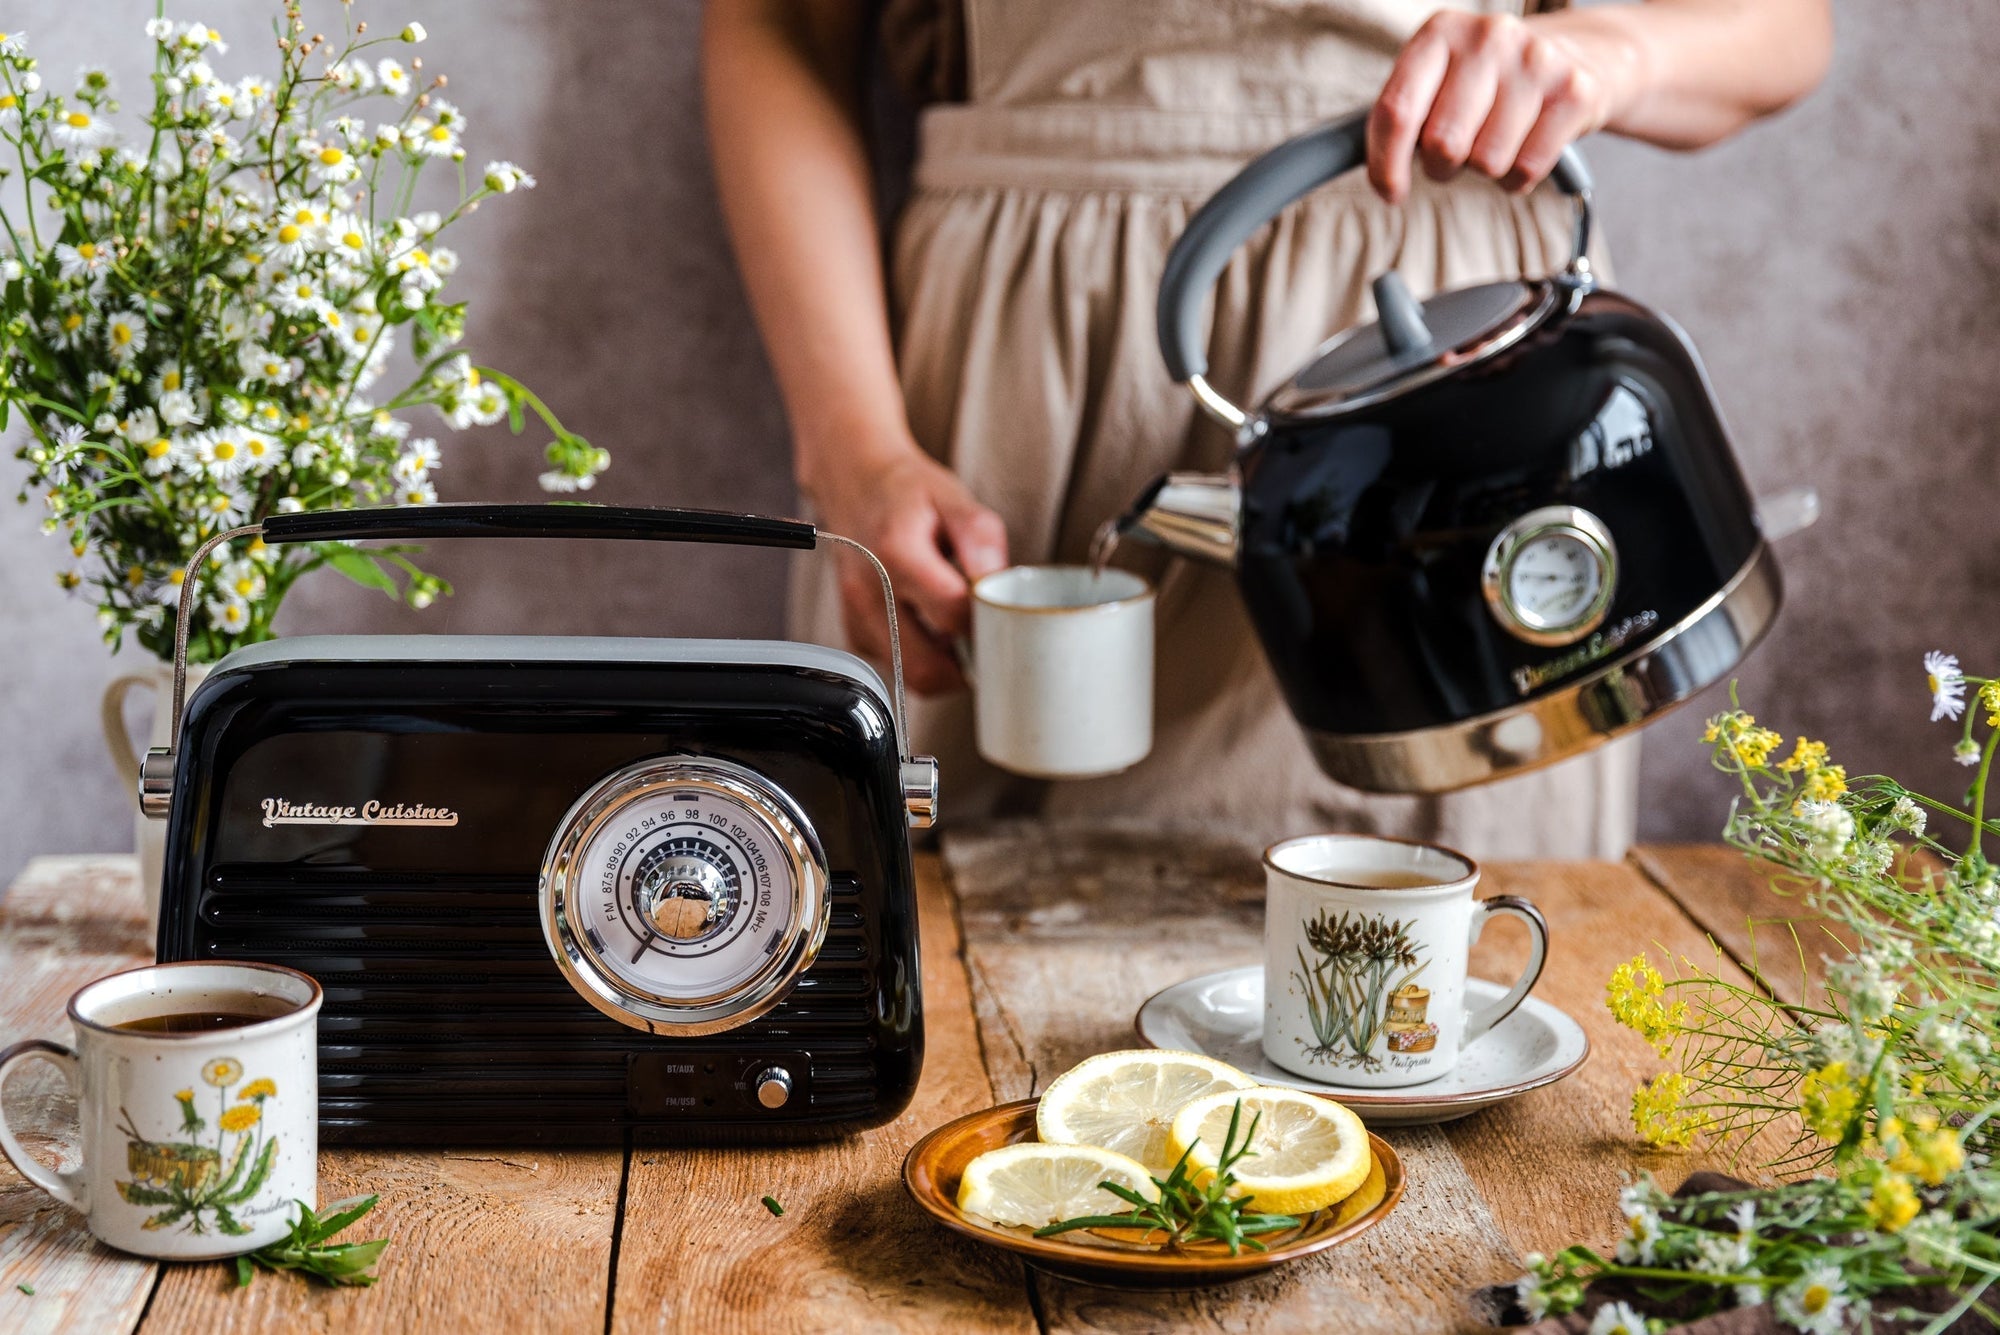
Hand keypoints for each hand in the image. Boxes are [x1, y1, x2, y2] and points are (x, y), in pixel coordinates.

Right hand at [801, 444, 1008, 695]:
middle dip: (964, 667)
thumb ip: (980, 540)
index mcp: (895, 553)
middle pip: (925, 667)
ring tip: (957, 628)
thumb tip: (996, 588)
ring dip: (943, 665)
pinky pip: (895, 666)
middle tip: (986, 643)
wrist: (857, 483)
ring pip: (909, 676)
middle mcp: (867, 593)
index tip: (1000, 614)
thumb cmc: (910, 493)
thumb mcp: (953, 497)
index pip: (952, 615)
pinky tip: (931, 624)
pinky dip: (921, 656)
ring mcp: (855, 617)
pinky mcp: (854, 633)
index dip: (984, 622)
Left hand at [1367, 12, 1618, 203]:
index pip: (1396, 111)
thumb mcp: (1438, 79)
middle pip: (1442, 144)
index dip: (1386, 163)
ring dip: (1484, 170)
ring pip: (1486, 162)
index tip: (1389, 192)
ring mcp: (1535, 60)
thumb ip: (1400, 114)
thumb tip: (1360, 169)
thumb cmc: (1488, 82)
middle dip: (1442, 166)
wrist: (1578, 58)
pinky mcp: (1574, 91)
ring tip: (1495, 142)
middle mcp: (1488, 37)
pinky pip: (1526, 169)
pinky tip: (1523, 150)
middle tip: (1454, 155)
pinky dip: (1517, 178)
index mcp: (1439, 33)